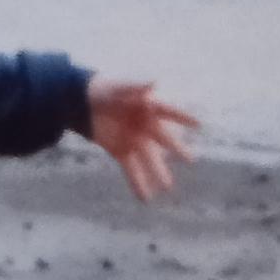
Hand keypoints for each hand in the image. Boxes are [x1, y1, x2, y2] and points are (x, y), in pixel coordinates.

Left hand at [85, 77, 200, 199]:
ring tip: (168, 187)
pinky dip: (138, 183)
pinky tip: (145, 198)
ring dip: (158, 172)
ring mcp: (135, 140)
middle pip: (163, 139)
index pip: (169, 111)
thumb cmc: (103, 89)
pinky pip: (132, 169)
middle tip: (190, 159)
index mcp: (148, 106)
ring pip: (149, 159)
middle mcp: (146, 125)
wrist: (82, 103)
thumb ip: (135, 85)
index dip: (182, 117)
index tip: (198, 124)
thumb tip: (155, 80)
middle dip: (177, 148)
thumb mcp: (117, 86)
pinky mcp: (121, 152)